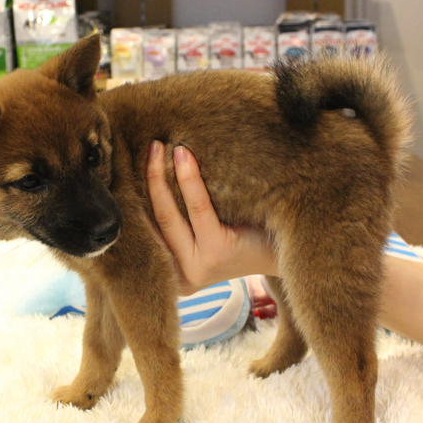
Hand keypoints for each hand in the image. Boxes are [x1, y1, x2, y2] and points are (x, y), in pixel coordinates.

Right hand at [146, 141, 277, 295]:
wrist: (291, 249)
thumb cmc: (247, 234)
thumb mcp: (206, 233)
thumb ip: (180, 219)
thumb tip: (152, 172)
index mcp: (174, 274)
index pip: (147, 231)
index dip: (137, 196)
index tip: (132, 166)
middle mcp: (182, 276)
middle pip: (155, 220)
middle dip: (147, 180)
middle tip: (149, 147)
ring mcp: (198, 267)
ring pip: (170, 214)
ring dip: (161, 176)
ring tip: (161, 146)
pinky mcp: (217, 253)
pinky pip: (197, 209)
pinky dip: (188, 180)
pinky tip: (184, 157)